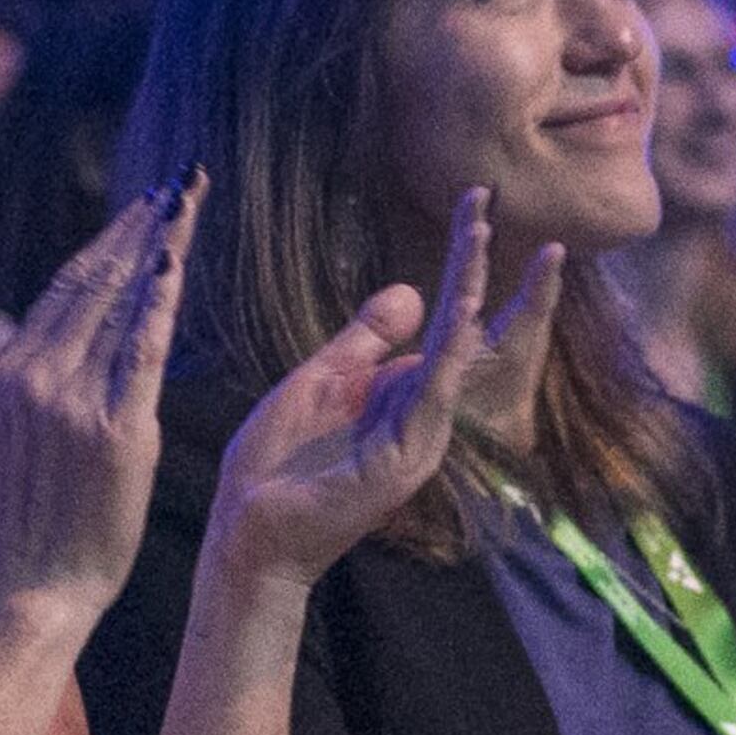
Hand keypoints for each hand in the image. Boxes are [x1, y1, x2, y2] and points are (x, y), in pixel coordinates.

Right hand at [0, 177, 199, 618]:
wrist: (31, 587)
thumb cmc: (28, 523)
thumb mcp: (2, 441)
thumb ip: (23, 390)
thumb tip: (37, 349)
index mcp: (8, 373)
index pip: (64, 288)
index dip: (107, 242)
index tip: (141, 210)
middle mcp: (35, 374)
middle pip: (94, 279)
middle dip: (138, 227)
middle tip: (176, 187)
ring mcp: (73, 399)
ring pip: (119, 303)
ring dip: (156, 246)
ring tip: (186, 206)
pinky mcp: (115, 428)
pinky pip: (141, 348)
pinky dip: (159, 299)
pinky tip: (179, 262)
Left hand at [204, 188, 547, 592]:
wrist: (249, 534)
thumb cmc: (277, 466)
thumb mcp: (319, 379)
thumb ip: (364, 339)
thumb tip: (413, 288)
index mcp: (402, 395)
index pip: (446, 321)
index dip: (461, 265)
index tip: (474, 206)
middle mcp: (422, 414)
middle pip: (468, 330)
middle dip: (477, 265)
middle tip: (486, 200)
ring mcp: (419, 437)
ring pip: (458, 352)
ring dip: (469, 290)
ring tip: (480, 235)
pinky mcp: (405, 456)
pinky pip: (437, 391)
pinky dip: (452, 345)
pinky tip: (459, 303)